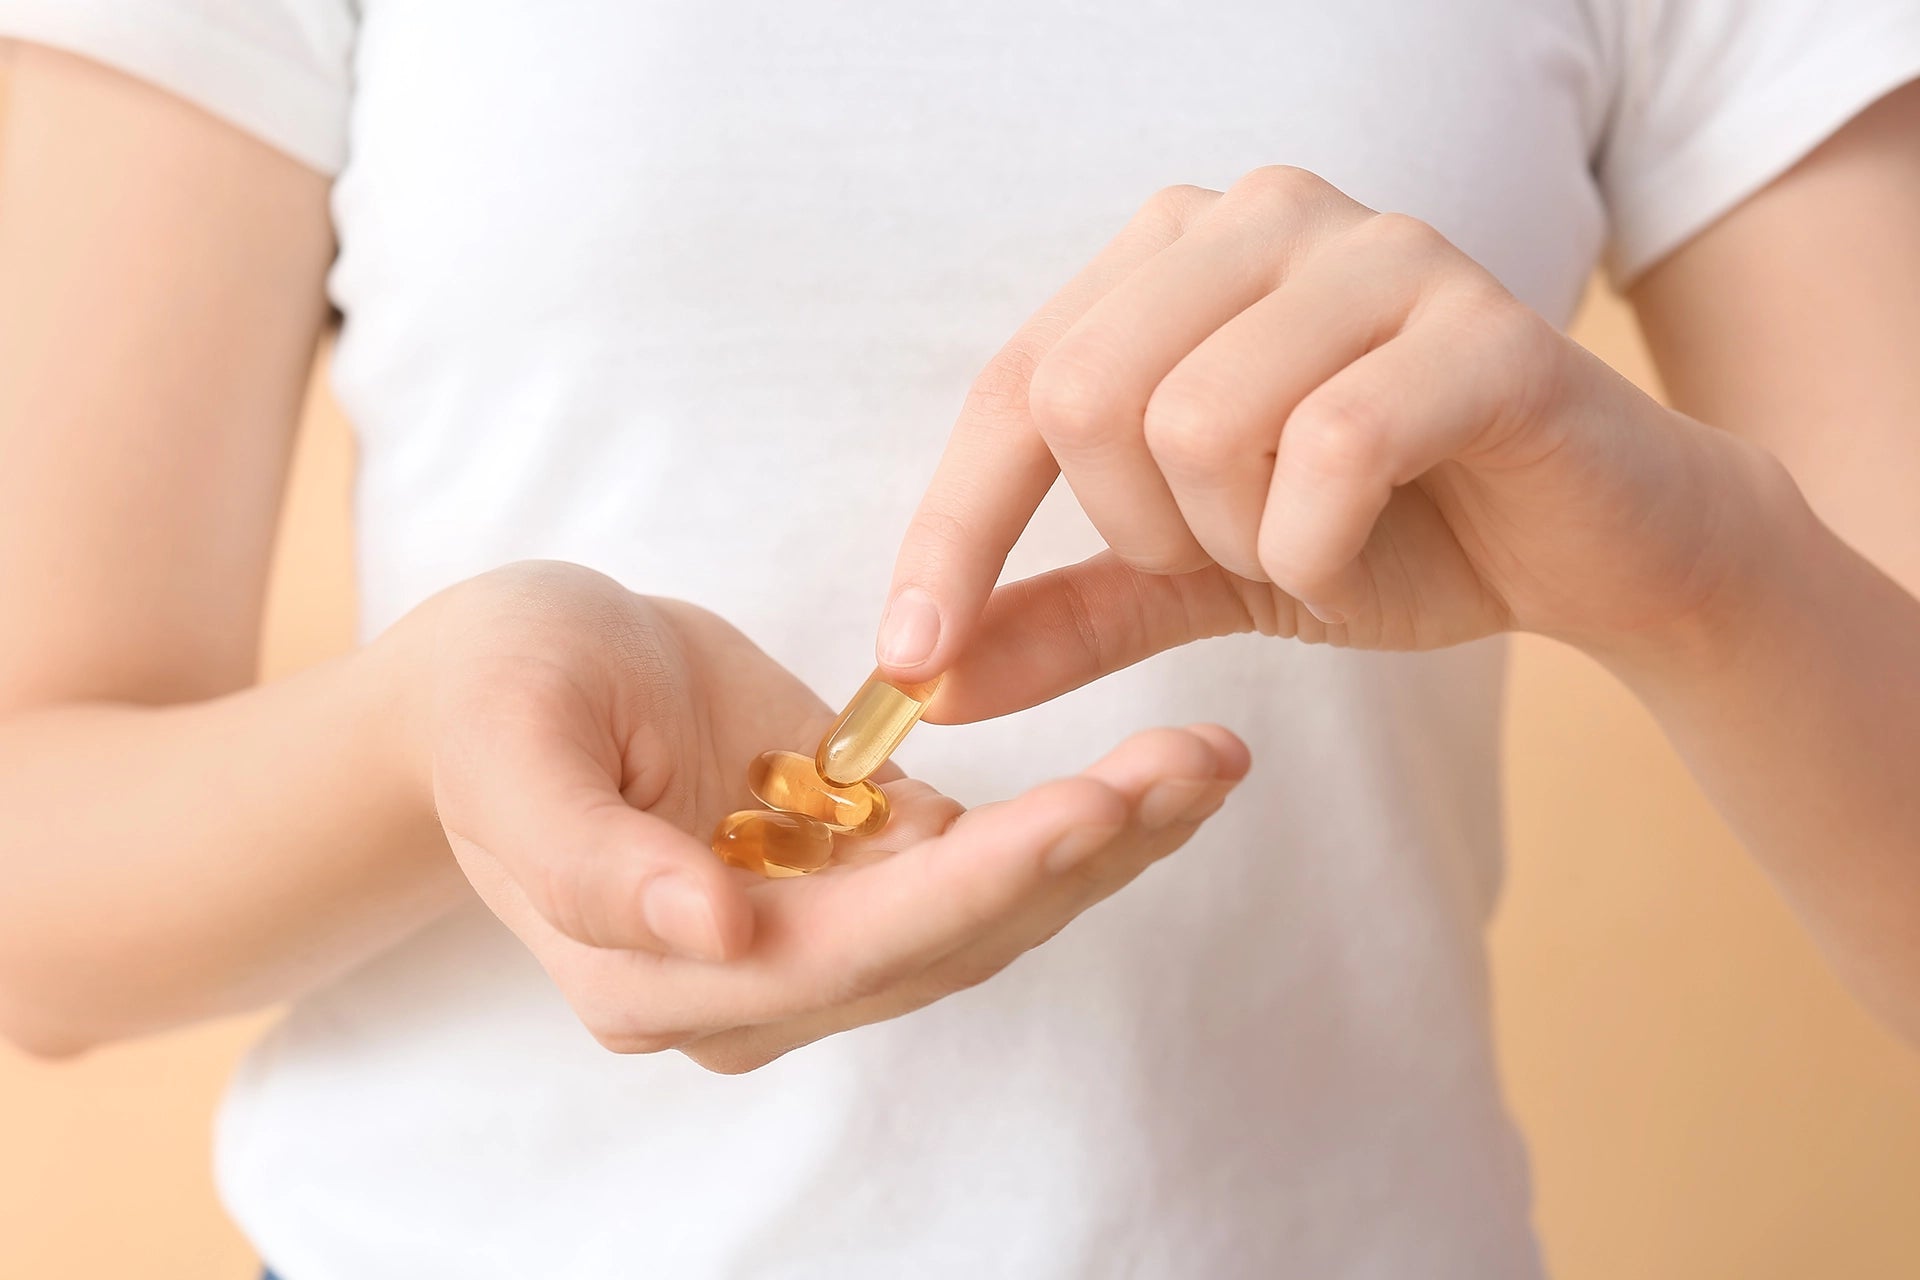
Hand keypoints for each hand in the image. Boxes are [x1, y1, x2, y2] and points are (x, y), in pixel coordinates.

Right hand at [404, 562, 1246, 1071]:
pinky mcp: (854, 885)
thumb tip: (719, 933)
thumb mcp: (513, 743)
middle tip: (1200, 765)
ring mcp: (811, 940)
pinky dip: (1076, 823)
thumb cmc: (498, 692)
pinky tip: (1161, 772)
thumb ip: (590, 859)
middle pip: (949, 943)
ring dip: (1107, 843)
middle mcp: (751, 984)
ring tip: (1210, 760)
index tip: (1091, 808)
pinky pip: (983, 868)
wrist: (512, 680)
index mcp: (660, 968)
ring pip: (988, 915)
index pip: (852, 948)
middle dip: (1082, 856)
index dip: (979, 884)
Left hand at [880, 167, 1781, 719]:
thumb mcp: (1193, 575)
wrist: (1592, 548)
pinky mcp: (1478, 322)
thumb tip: (918, 684)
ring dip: (1239, 540)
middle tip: (1230, 552)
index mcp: (1173, 253)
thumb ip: (1062, 612)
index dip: (951, 536)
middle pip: (1085, 395)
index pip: (1013, 386)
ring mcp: (1375, 250)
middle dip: (1140, 528)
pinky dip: (1322, 545)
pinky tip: (1374, 538)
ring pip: (1197, 424)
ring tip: (1313, 535)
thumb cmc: (1387, 533)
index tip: (911, 666)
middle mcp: (1260, 215)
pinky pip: (1329, 448)